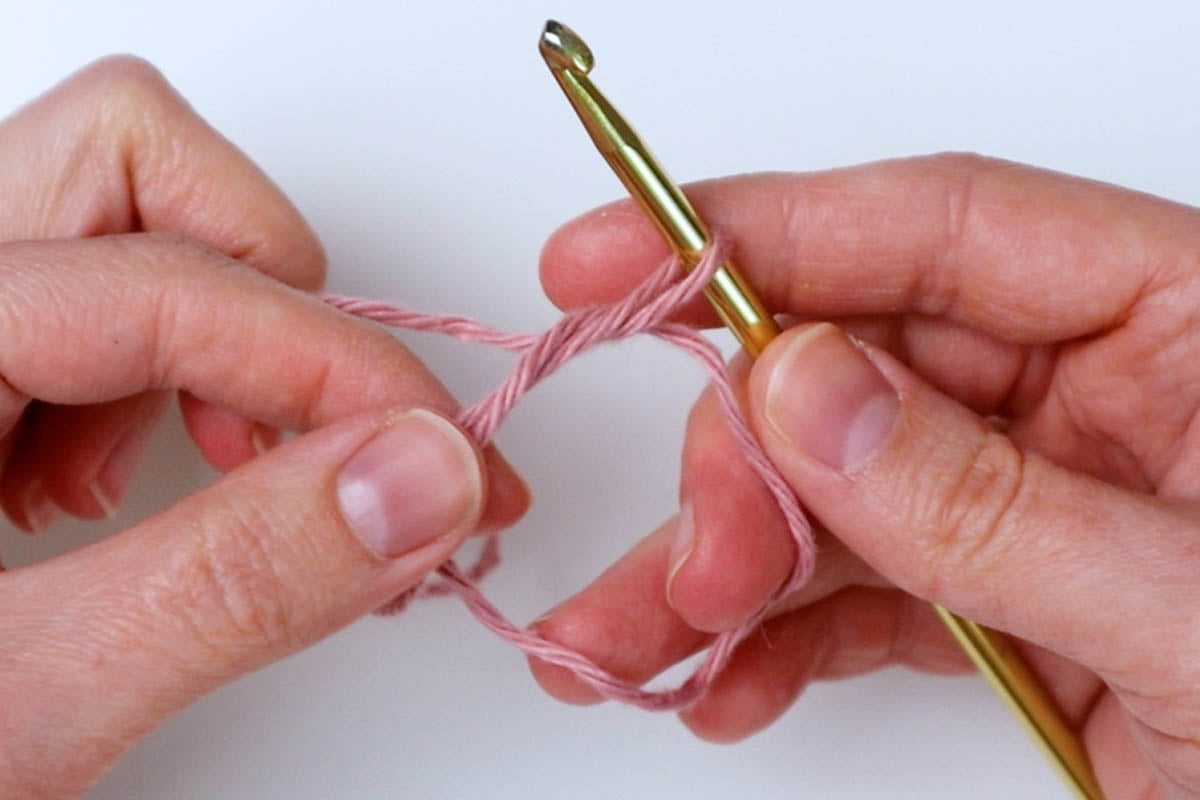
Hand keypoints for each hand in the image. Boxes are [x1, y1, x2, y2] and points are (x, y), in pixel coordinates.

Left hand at [0, 57, 527, 796]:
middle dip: (268, 293)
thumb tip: (414, 480)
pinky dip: (152, 376)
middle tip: (316, 432)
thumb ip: (226, 585)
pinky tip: (116, 490)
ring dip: (210, 340)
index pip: (161, 279)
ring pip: (117, 213)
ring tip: (201, 480)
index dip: (330, 362)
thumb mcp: (13, 711)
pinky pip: (82, 287)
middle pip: (125, 162)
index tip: (433, 457)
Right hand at [531, 155, 1199, 798]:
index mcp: (1187, 321)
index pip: (939, 228)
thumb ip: (991, 501)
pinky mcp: (1004, 593)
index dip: (762, 232)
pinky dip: (777, 635)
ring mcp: (1040, 495)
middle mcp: (1102, 391)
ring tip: (640, 639)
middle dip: (743, 463)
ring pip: (832, 489)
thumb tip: (804, 391)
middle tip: (695, 559)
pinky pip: (860, 586)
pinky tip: (723, 679)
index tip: (614, 259)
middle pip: (856, 367)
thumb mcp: (1196, 616)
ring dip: (723, 567)